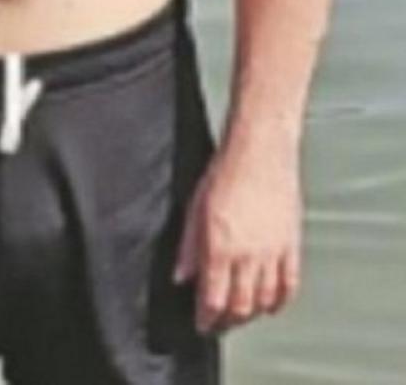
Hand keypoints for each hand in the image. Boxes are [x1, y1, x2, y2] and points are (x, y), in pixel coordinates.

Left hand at [173, 143, 301, 334]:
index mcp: (220, 245)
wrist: (260, 150)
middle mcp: (248, 254)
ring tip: (241, 314)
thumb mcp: (196, 207)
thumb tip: (181, 277)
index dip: (206, 317)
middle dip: (227, 321)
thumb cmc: (225, 171)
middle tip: (219, 324)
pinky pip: (289, 284)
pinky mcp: (292, 244)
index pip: (213, 298)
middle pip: (240, 306)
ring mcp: (273, 251)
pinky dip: (280, 300)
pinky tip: (271, 304)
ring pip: (265, 300)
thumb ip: (189, 246)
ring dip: (252, 314)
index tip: (201, 324)